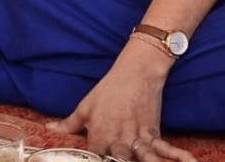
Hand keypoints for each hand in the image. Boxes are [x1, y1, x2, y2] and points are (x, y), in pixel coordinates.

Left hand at [47, 40, 196, 161]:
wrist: (135, 72)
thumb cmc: (108, 90)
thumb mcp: (85, 106)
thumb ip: (69, 124)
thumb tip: (48, 128)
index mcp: (98, 134)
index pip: (93, 159)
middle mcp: (117, 139)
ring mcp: (136, 136)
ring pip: (140, 159)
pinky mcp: (153, 132)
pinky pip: (164, 148)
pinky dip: (176, 156)